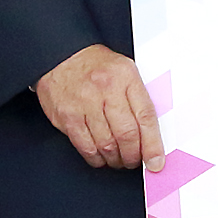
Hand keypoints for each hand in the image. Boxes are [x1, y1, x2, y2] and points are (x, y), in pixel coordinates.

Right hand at [35, 45, 166, 171]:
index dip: (153, 145)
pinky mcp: (67, 116)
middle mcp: (105, 89)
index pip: (146, 116)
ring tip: (118, 159)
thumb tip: (151, 134)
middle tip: (134, 161)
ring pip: (106, 144)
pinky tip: (101, 157)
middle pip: (126, 134)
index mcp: (126, 77)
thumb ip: (139, 99)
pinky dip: (96, 158)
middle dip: (133, 156)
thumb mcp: (125, 71)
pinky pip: (85, 146)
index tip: (156, 162)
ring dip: (115, 159)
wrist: (61, 56)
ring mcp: (84, 104)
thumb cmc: (96, 66)